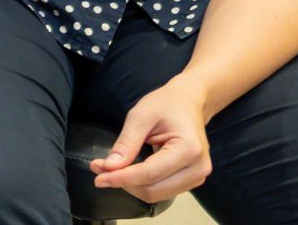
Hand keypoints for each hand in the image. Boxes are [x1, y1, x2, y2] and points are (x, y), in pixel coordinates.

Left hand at [90, 76, 212, 203]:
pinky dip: (141, 185)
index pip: (149, 174)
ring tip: (111, 170)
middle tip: (100, 169)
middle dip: (123, 183)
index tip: (99, 178)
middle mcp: (198, 168)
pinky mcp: (191, 180)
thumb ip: (126, 143)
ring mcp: (197, 176)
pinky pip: (161, 191)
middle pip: (152, 190)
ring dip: (131, 186)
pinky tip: (129, 172)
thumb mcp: (141, 116)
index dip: (121, 178)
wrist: (188, 102)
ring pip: (156, 195)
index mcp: (189, 149)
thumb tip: (109, 167)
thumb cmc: (166, 105)